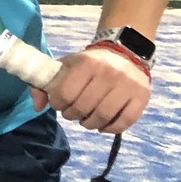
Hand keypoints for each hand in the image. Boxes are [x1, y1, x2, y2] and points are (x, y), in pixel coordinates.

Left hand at [33, 44, 150, 133]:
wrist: (124, 53)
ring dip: (89, 124)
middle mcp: (109, 73)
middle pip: (84, 107)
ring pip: (103, 116)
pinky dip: (110, 128)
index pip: (65, 93)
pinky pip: (125, 122)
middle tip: (72, 113)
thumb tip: (38, 107)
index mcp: (86, 63)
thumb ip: (44, 83)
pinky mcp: (142, 97)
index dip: (57, 104)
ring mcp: (128, 85)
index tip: (58, 104)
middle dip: (72, 115)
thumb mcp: (65, 65)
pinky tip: (102, 125)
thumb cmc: (89, 63)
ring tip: (85, 120)